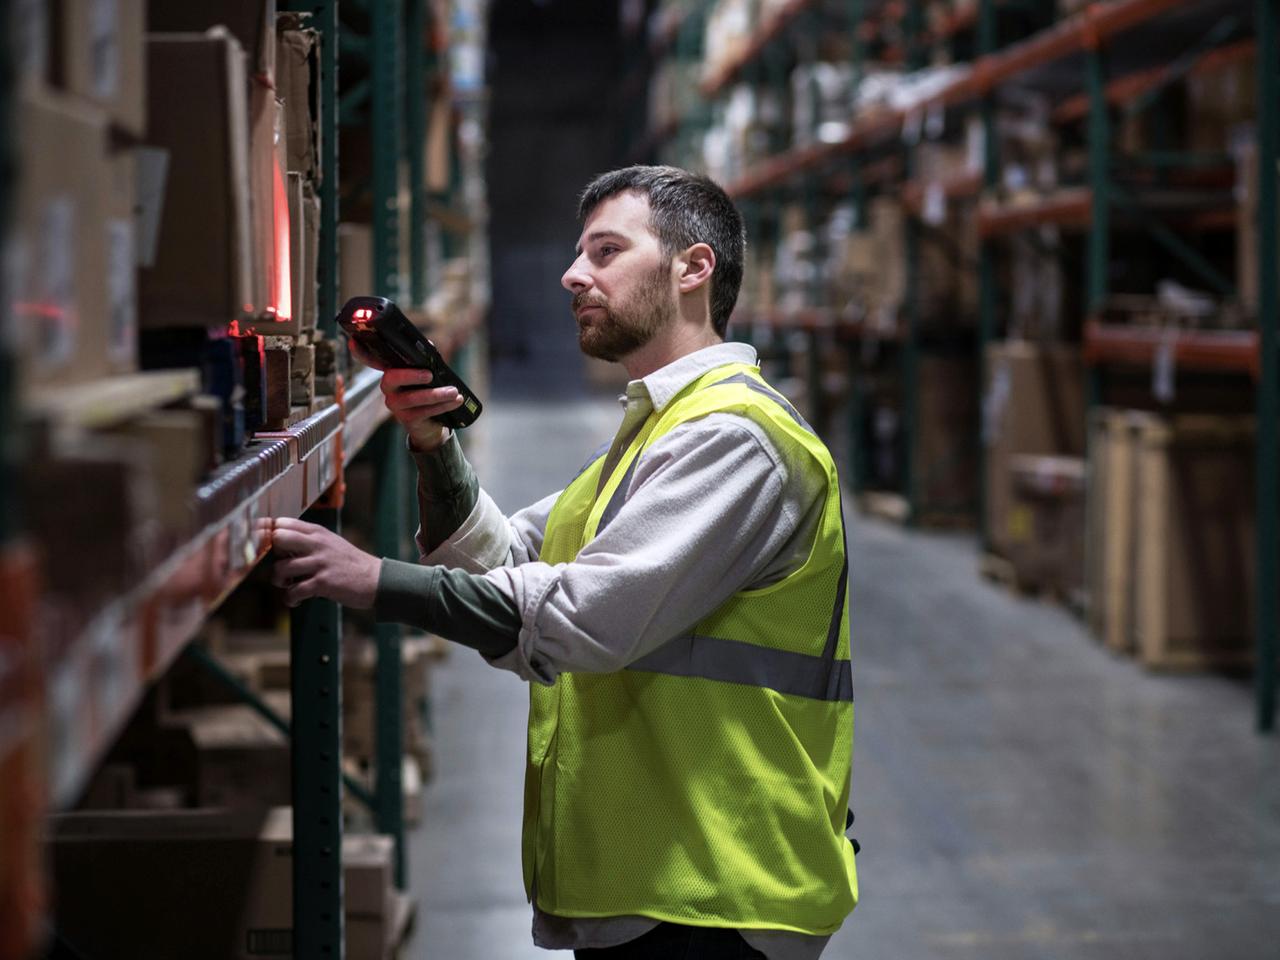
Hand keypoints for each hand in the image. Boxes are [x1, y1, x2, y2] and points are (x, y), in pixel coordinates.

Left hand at [267, 516, 380, 608]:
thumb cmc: (350, 563)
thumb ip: (308, 540)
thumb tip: (278, 542)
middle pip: (278, 538)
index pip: (283, 522)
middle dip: (272, 555)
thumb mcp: (330, 542)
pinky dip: (290, 599)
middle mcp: (317, 544)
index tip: (268, 546)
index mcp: (317, 532)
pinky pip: (293, 591)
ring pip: (280, 569)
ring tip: (289, 585)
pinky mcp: (323, 583)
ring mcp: (320, 563)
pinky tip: (297, 600)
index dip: (269, 533)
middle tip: (282, 565)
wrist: (376, 580)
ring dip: (279, 581)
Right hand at [350, 338, 464, 451]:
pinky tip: (455, 401)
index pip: (372, 360)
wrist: (430, 424)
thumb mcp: (427, 375)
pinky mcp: (406, 419)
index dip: (361, 353)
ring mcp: (395, 404)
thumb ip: (426, 359)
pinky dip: (442, 406)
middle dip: (411, 375)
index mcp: (392, 372)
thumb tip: (429, 346)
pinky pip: (424, 411)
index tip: (353, 342)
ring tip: (453, 391)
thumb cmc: (426, 391)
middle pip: (391, 378)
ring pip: (412, 398)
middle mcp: (388, 388)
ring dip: (436, 394)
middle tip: (429, 374)